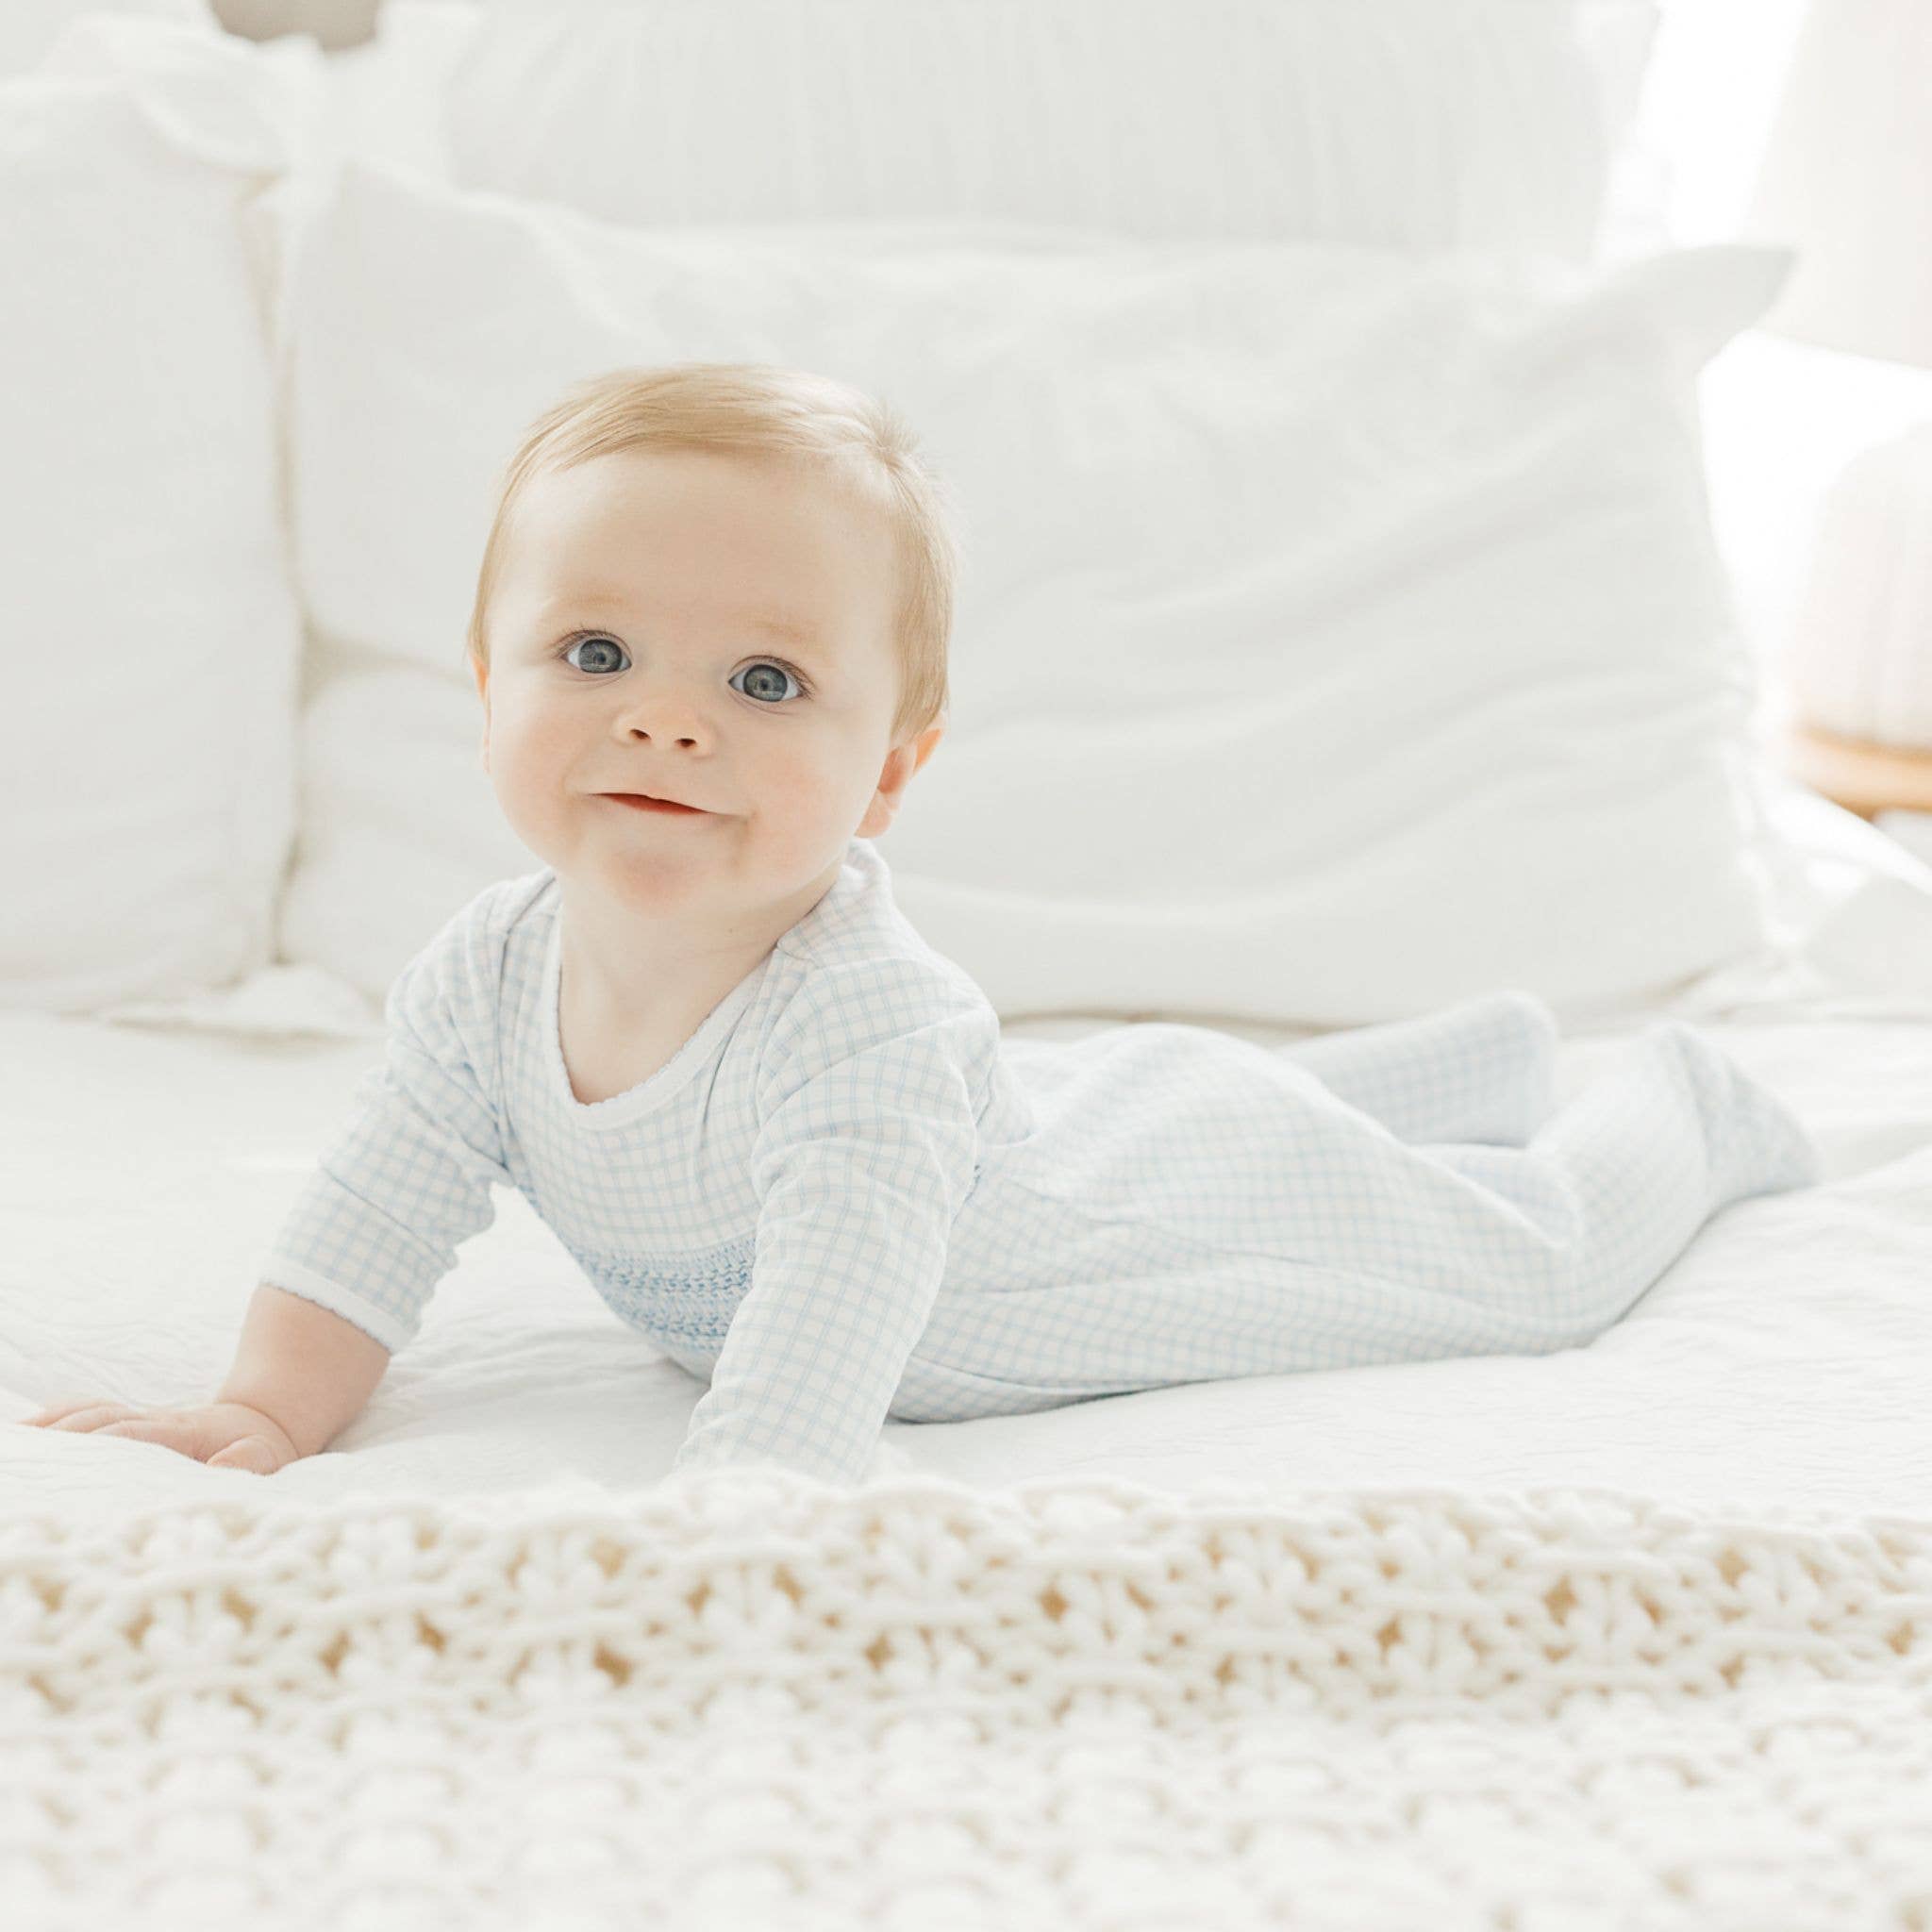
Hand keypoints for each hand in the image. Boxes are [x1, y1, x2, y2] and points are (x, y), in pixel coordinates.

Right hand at [18, 1397, 301, 1473]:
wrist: (259, 1422)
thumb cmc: (257, 1450)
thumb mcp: (267, 1457)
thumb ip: (249, 1461)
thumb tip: (222, 1468)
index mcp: (185, 1432)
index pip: (137, 1432)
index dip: (106, 1442)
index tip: (76, 1458)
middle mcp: (154, 1420)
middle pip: (102, 1418)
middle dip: (66, 1434)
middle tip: (32, 1459)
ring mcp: (138, 1419)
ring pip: (89, 1413)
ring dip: (53, 1426)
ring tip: (18, 1446)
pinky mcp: (126, 1424)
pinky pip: (86, 1414)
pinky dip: (55, 1420)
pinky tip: (26, 1434)